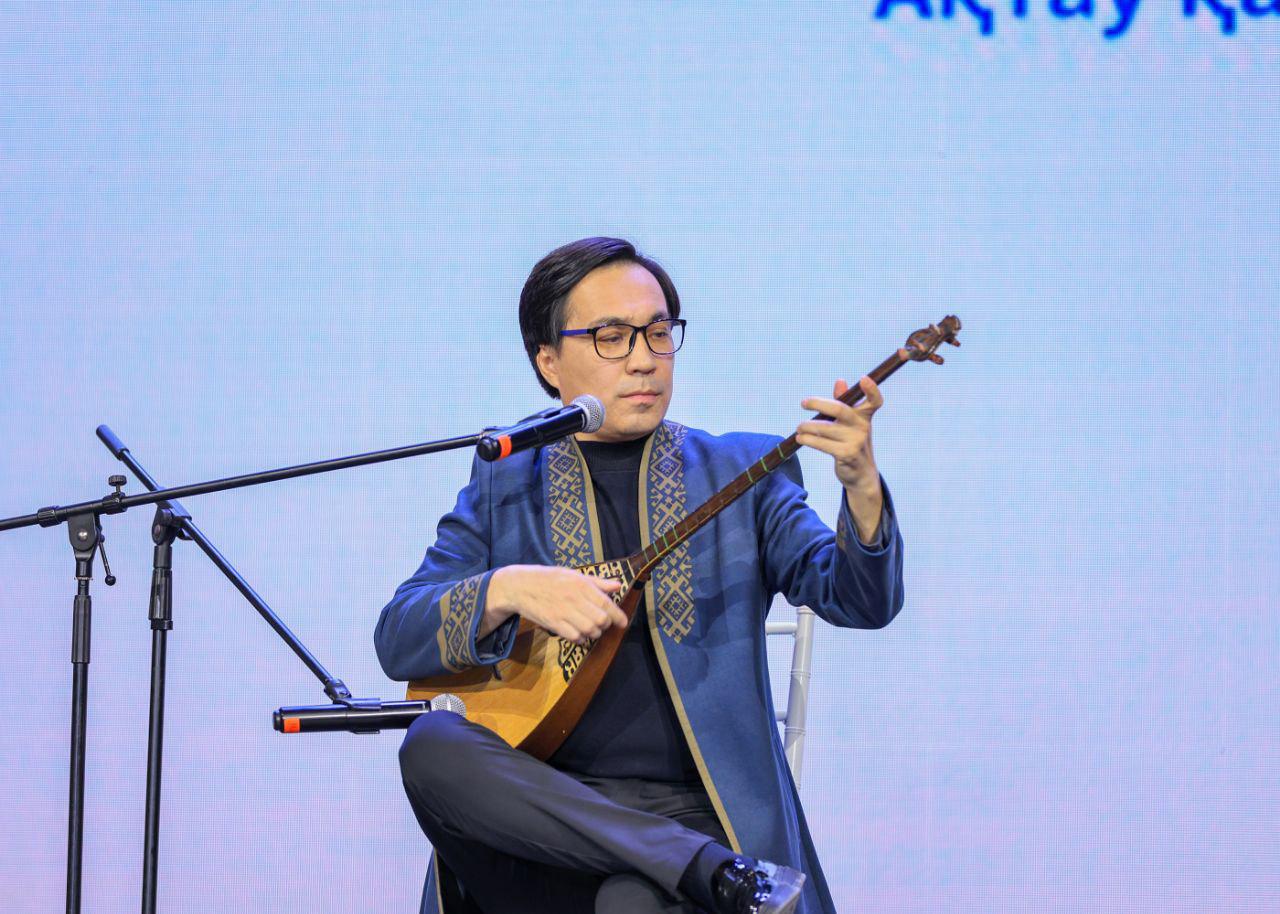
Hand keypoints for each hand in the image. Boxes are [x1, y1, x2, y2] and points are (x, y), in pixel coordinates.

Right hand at [482, 565, 626, 645]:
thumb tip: (617, 585)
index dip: (618, 616)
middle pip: (600, 620)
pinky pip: (574, 636)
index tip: (623, 623)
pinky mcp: (552, 622)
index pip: (606, 603)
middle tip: (601, 624)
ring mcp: (563, 611)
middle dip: (604, 625)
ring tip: (589, 629)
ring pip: (589, 630)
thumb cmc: (549, 579)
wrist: (520, 585)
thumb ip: (597, 582)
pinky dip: (580, 639)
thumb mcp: (573, 574)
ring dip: (593, 633)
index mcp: (581, 584)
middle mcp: (574, 598)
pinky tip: (577, 634)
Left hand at [796, 376, 882, 491]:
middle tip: (804, 403)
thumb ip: (844, 402)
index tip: (864, 378)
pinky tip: (801, 438)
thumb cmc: (851, 441)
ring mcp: (856, 441)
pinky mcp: (846, 454)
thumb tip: (840, 381)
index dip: (872, 390)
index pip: (875, 401)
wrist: (861, 474)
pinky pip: (822, 443)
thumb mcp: (850, 422)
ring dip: (807, 426)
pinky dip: (808, 439)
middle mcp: (863, 427)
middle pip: (840, 409)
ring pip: (825, 428)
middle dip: (819, 403)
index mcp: (865, 416)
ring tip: (799, 427)